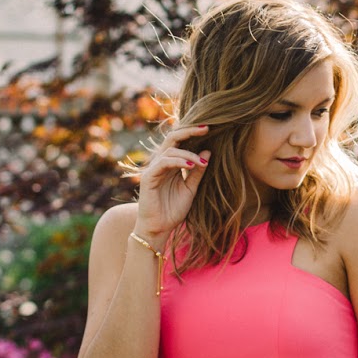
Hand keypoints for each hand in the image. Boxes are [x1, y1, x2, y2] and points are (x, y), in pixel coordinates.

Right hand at [134, 121, 210, 243]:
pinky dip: (178, 161)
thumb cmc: (173, 211)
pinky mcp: (148, 177)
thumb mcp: (191, 189)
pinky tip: (190, 166)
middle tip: (207, 129)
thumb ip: (198, 172)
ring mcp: (153, 169)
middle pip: (172, 138)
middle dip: (189, 131)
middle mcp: (161, 163)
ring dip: (188, 154)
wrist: (159, 229)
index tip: (210, 128)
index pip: (180, 142)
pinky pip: (163, 162)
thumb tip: (208, 151)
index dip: (193, 133)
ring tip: (201, 163)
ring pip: (170, 150)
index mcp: (171, 164)